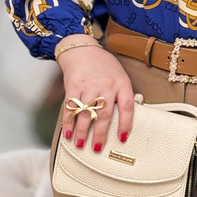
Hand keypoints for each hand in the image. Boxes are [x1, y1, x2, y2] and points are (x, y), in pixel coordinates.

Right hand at [55, 34, 134, 152]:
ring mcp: (90, 85)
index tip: (122, 138)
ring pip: (86, 113)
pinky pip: (71, 107)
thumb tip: (124, 121)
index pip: (127, 107)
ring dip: (83, 131)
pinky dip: (69, 122)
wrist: (83, 49)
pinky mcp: (74, 85)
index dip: (125, 124)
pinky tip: (68, 132)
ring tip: (81, 144)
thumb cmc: (103, 66)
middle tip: (97, 148)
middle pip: (104, 114)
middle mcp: (107, 85)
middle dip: (100, 134)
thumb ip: (122, 95)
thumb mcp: (119, 76)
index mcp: (122, 83)